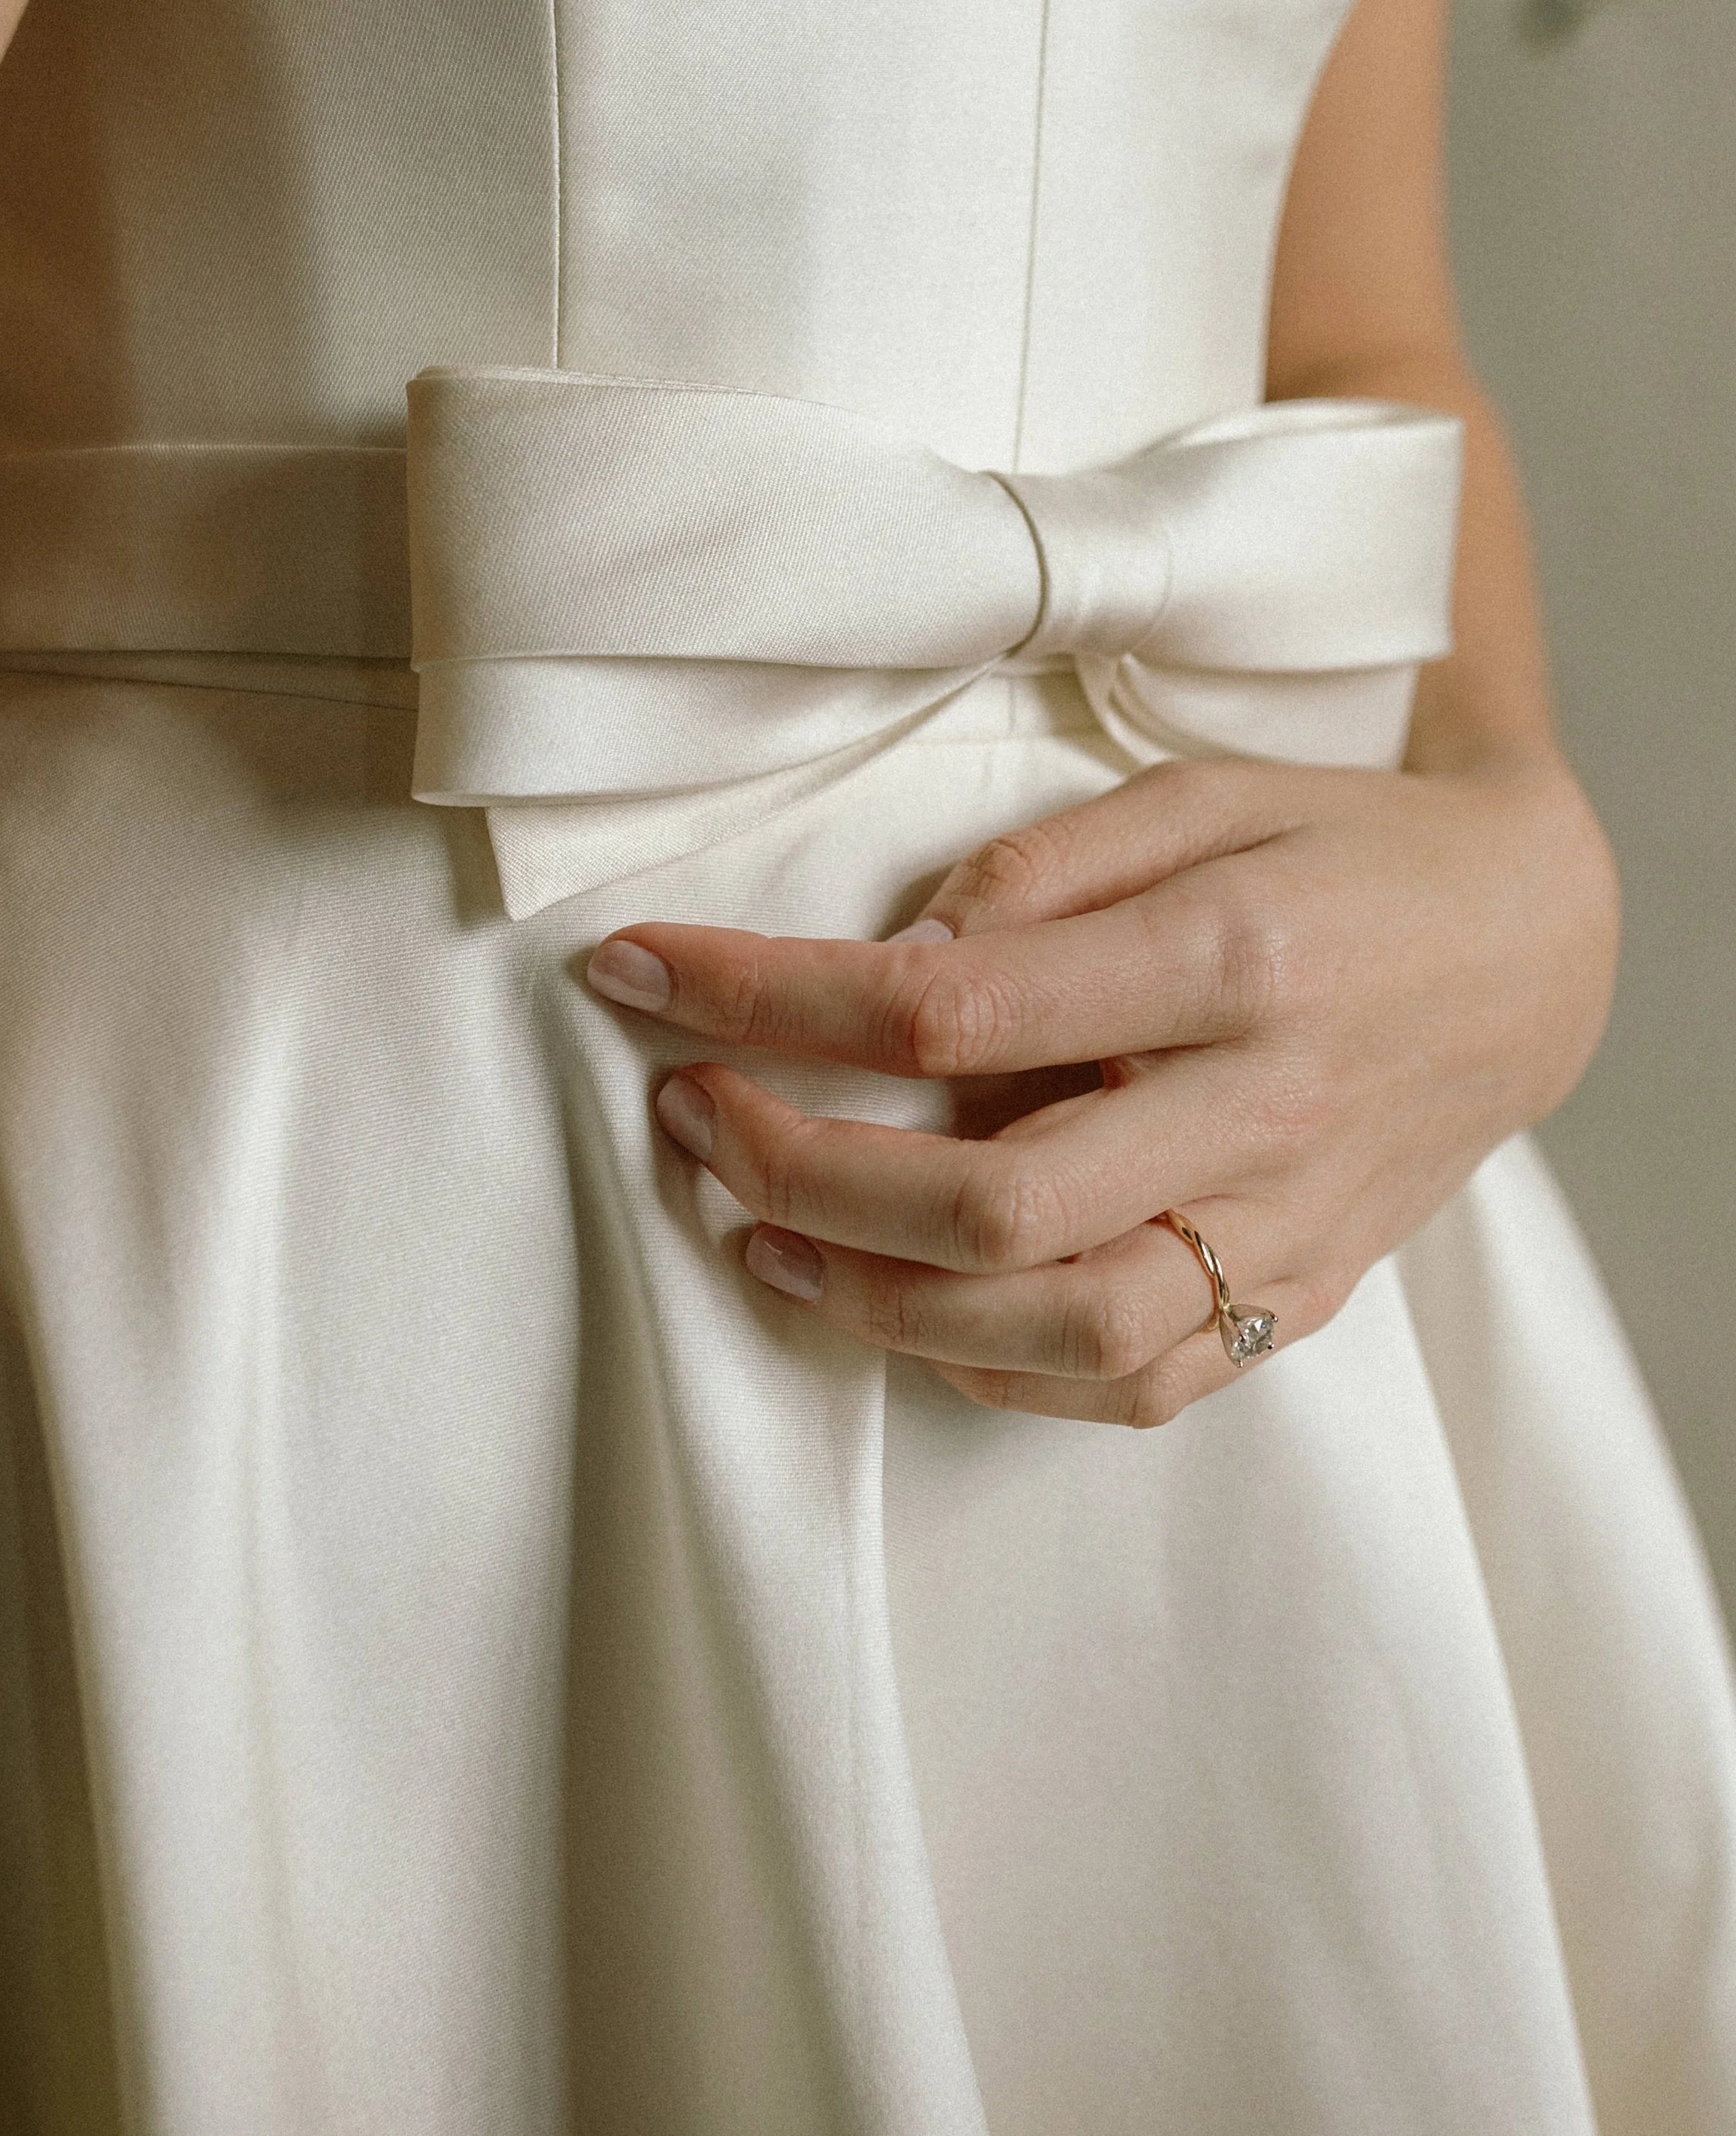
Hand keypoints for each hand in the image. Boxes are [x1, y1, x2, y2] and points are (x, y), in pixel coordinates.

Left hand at [585, 753, 1617, 1423]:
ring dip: (876, 1300)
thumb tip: (904, 945)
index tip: (639, 972)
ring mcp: (1289, 1223)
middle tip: (692, 1114)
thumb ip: (1053, 867)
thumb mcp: (1206, 790)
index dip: (767, 998)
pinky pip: (1140, 1383)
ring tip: (762, 1234)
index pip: (949, 1007)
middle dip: (797, 1166)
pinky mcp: (1304, 1291)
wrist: (1533, 950)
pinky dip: (1001, 1367)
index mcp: (1230, 958)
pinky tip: (905, 1313)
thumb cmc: (1346, 850)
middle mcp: (1261, 1110)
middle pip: (990, 1200)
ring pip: (1060, 1325)